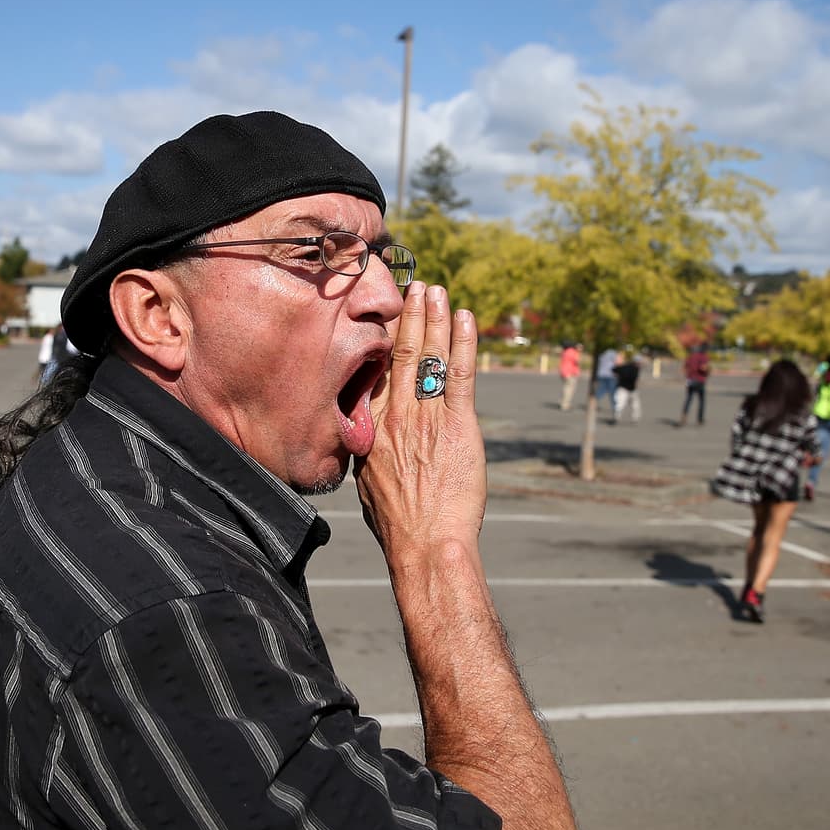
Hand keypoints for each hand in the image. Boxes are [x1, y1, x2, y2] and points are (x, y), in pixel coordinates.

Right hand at [354, 282, 485, 564]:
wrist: (424, 544)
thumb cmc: (398, 522)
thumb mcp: (366, 479)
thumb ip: (368, 447)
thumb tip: (364, 433)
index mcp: (372, 427)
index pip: (376, 371)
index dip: (383, 337)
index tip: (386, 313)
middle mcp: (397, 415)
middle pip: (401, 353)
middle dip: (410, 315)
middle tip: (416, 286)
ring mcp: (427, 417)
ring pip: (429, 356)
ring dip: (435, 319)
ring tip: (437, 291)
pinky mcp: (459, 425)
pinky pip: (460, 374)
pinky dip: (464, 343)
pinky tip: (466, 319)